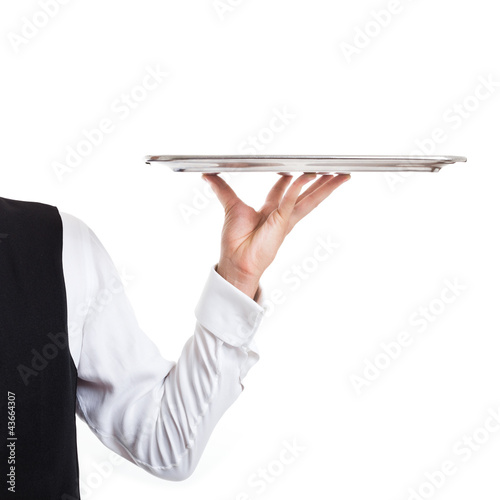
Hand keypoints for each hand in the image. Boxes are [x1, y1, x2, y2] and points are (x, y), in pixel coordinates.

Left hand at [202, 172, 350, 298]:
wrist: (236, 260)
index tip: (295, 168)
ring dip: (325, 187)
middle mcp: (281, 215)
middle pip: (306, 195)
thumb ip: (222, 189)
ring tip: (340, 176)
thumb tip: (208, 175)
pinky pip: (292, 200)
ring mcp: (285, 219)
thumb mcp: (230, 205)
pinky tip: (308, 175)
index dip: (289, 178)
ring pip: (310, 199)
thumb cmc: (234, 240)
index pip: (284, 190)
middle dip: (320, 183)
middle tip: (333, 172)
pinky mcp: (282, 222)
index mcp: (270, 212)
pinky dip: (298, 187)